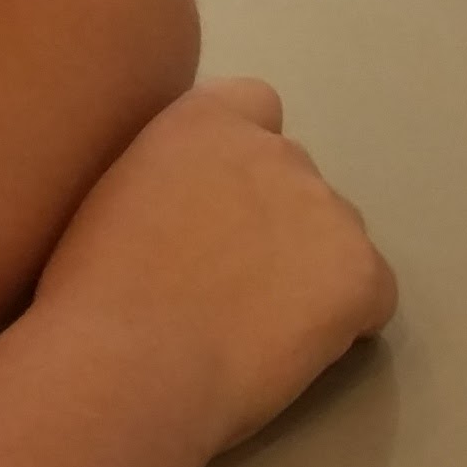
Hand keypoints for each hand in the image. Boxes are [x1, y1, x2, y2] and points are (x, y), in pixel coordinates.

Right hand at [34, 79, 394, 452]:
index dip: (245, 163)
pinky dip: (349, 320)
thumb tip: (192, 215)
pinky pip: (374, 294)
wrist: (125, 361)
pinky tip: (295, 353)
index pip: (255, 105)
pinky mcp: (359, 270)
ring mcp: (325, 207)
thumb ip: (168, 181)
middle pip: (297, 181)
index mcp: (203, 121)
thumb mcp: (116, 198)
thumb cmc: (93, 295)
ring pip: (337, 237)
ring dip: (309, 272)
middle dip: (276, 225)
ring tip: (255, 331)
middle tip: (228, 289)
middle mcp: (275, 149)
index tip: (219, 212)